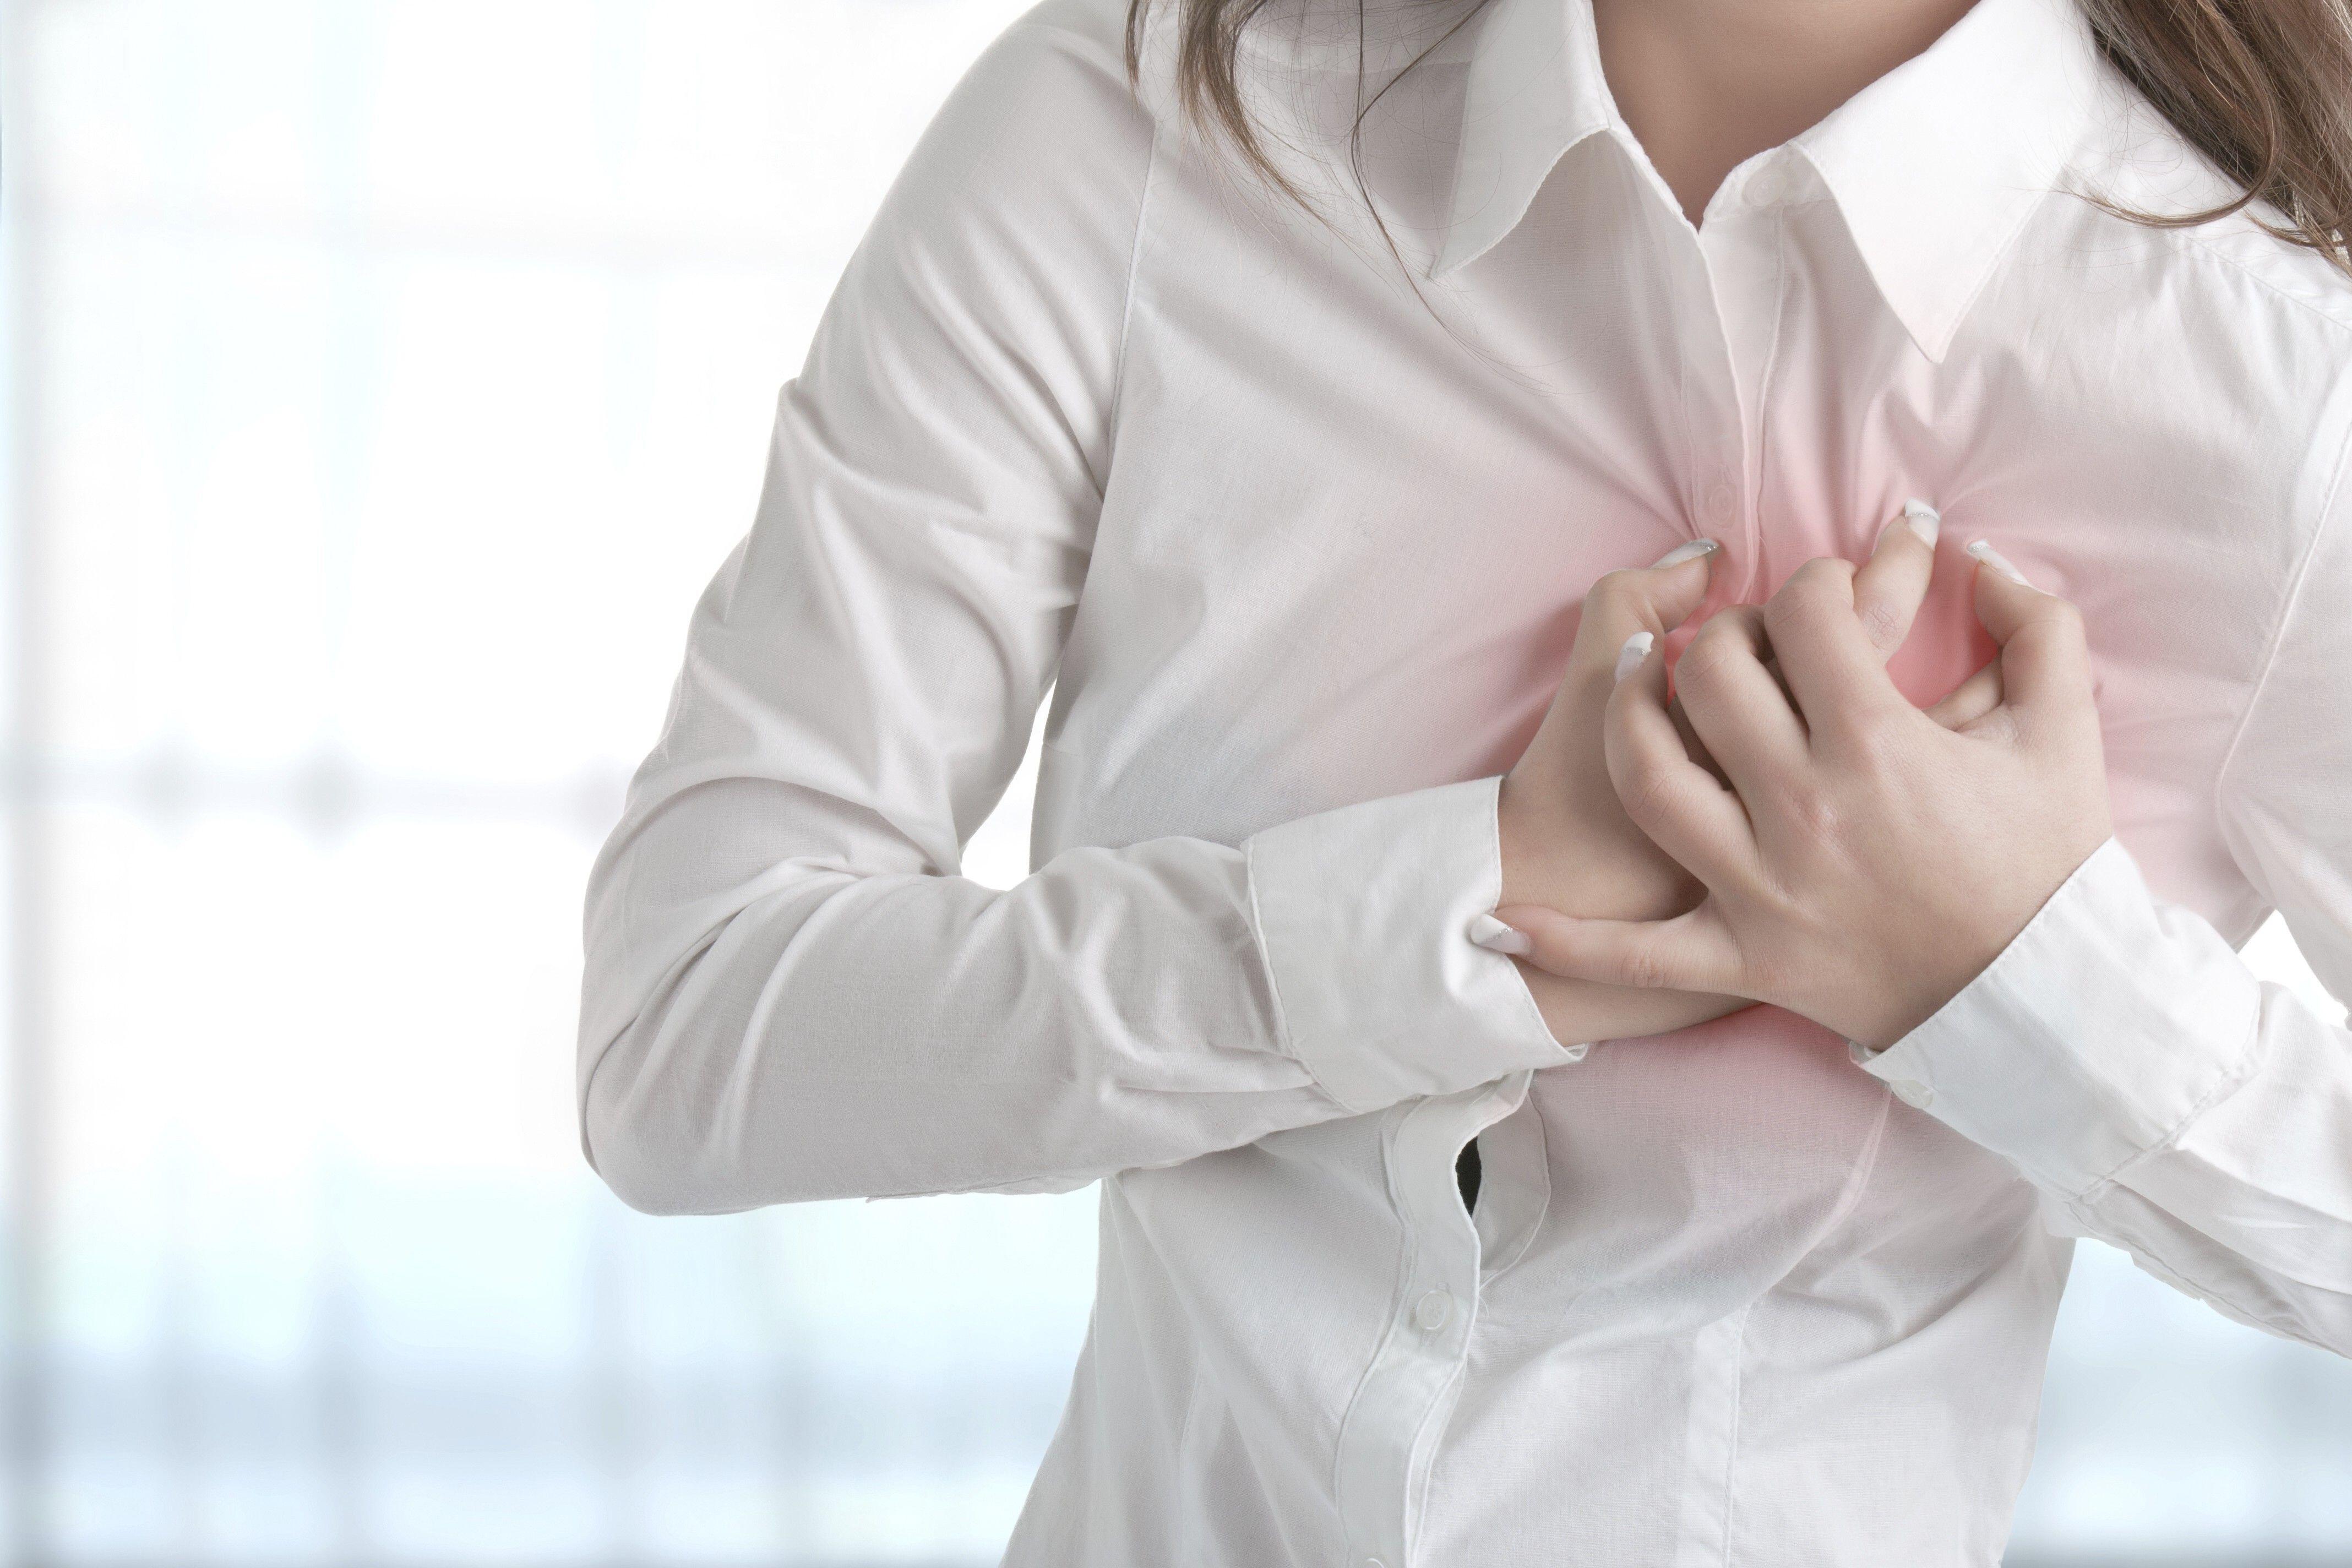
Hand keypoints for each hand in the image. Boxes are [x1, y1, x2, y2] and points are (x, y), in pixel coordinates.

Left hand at [1491, 537, 2111, 1050]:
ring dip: (1627, 717)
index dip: (1814, 581)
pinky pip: (1636, 955)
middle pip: (1713, 678)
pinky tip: (1503, 922)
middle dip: (1725, 633)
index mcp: (1876, 743)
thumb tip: (1980, 559)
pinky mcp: (1743, 959)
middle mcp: (1803, 807)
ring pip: (1652, 778)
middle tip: (1745, 636)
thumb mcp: (2065, 732)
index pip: (1804, 617)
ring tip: (1632, 675)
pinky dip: (1567, 942)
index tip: (1830, 595)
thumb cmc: (2050, 865)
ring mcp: (1762, 887)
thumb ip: (2037, 628)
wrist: (2045, 1001)